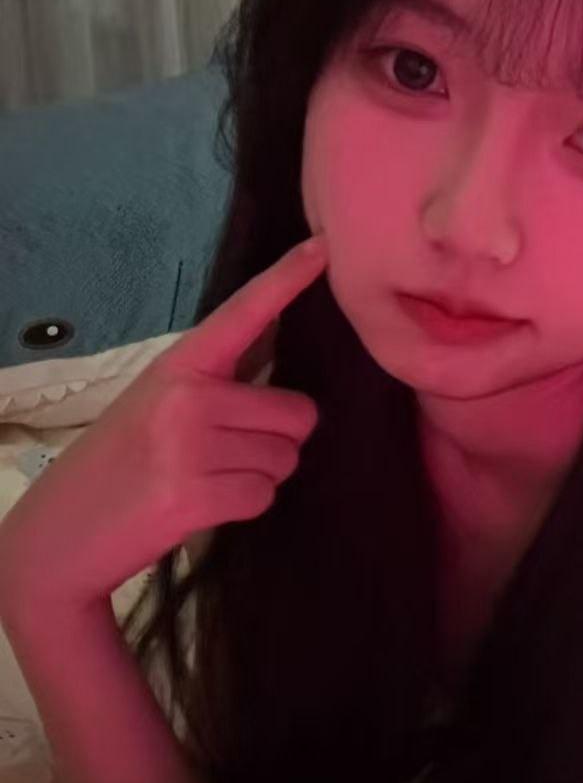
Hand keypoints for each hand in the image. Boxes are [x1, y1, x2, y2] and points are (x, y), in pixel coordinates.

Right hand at [0, 235, 328, 611]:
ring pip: (285, 458)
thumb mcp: (158, 403)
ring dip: (258, 476)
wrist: (58, 537)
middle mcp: (188, 397)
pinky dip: (244, 506)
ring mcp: (189, 446)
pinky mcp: (194, 496)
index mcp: (179, 365)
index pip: (244, 313)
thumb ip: (217, 385)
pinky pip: (264, 496)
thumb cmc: (118, 464)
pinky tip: (202, 505)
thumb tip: (290, 387)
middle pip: (297, 413)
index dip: (287, 278)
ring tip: (205, 479)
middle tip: (226, 454)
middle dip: (277, 439)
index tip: (323, 245)